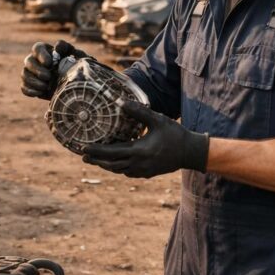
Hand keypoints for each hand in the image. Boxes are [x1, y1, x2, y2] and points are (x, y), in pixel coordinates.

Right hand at [21, 40, 88, 99]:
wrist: (79, 87)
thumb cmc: (79, 67)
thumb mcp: (76, 55)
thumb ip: (67, 48)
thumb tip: (56, 46)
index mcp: (47, 51)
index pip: (37, 48)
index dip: (41, 55)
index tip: (49, 63)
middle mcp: (37, 61)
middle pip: (28, 61)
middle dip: (36, 70)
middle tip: (48, 77)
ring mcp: (33, 74)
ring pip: (24, 74)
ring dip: (33, 81)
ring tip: (46, 86)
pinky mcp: (33, 87)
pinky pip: (24, 87)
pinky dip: (30, 90)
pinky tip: (40, 92)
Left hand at [82, 99, 208, 177]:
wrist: (191, 153)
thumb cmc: (175, 134)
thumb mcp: (157, 120)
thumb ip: (138, 111)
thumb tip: (120, 101)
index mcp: (138, 151)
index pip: (111, 152)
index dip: (96, 151)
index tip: (83, 149)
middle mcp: (138, 164)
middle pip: (111, 164)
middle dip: (96, 160)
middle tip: (83, 156)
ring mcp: (143, 170)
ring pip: (118, 170)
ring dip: (106, 165)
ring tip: (95, 160)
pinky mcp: (147, 173)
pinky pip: (127, 172)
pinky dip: (118, 168)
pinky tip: (115, 163)